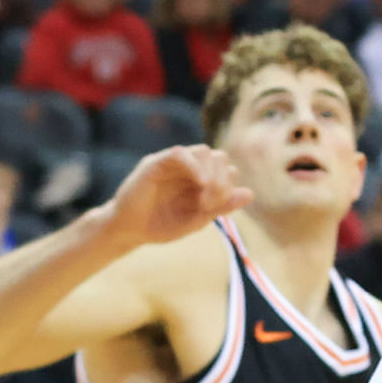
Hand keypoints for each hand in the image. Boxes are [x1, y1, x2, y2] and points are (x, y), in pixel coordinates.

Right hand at [106, 145, 247, 247]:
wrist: (130, 231)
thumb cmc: (162, 225)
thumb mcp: (197, 219)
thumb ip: (222, 206)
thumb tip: (250, 193)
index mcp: (201, 179)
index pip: (227, 170)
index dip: (228, 187)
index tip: (215, 207)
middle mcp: (190, 168)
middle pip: (219, 157)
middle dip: (222, 180)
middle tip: (210, 203)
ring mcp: (173, 163)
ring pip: (203, 151)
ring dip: (211, 173)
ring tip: (205, 197)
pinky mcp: (156, 163)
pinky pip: (180, 153)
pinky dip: (194, 165)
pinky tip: (199, 183)